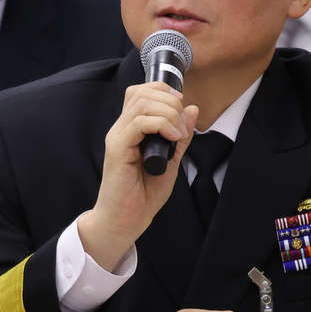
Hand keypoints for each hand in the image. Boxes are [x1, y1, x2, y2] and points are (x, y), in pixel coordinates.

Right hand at [77, 82, 197, 271]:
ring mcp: (117, 137)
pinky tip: (172, 137)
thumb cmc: (143, 194)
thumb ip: (180, 135)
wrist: (126, 220)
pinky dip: (160, 124)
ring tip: (178, 132)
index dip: (164, 91)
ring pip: (141, 103)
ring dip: (168, 112)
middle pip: (142, 92)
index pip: (141, 92)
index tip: (182, 107)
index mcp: (131, 128)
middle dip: (170, 101)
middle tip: (183, 124)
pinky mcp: (117, 149)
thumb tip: (192, 109)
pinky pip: (138, 123)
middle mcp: (121, 129)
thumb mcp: (171, 160)